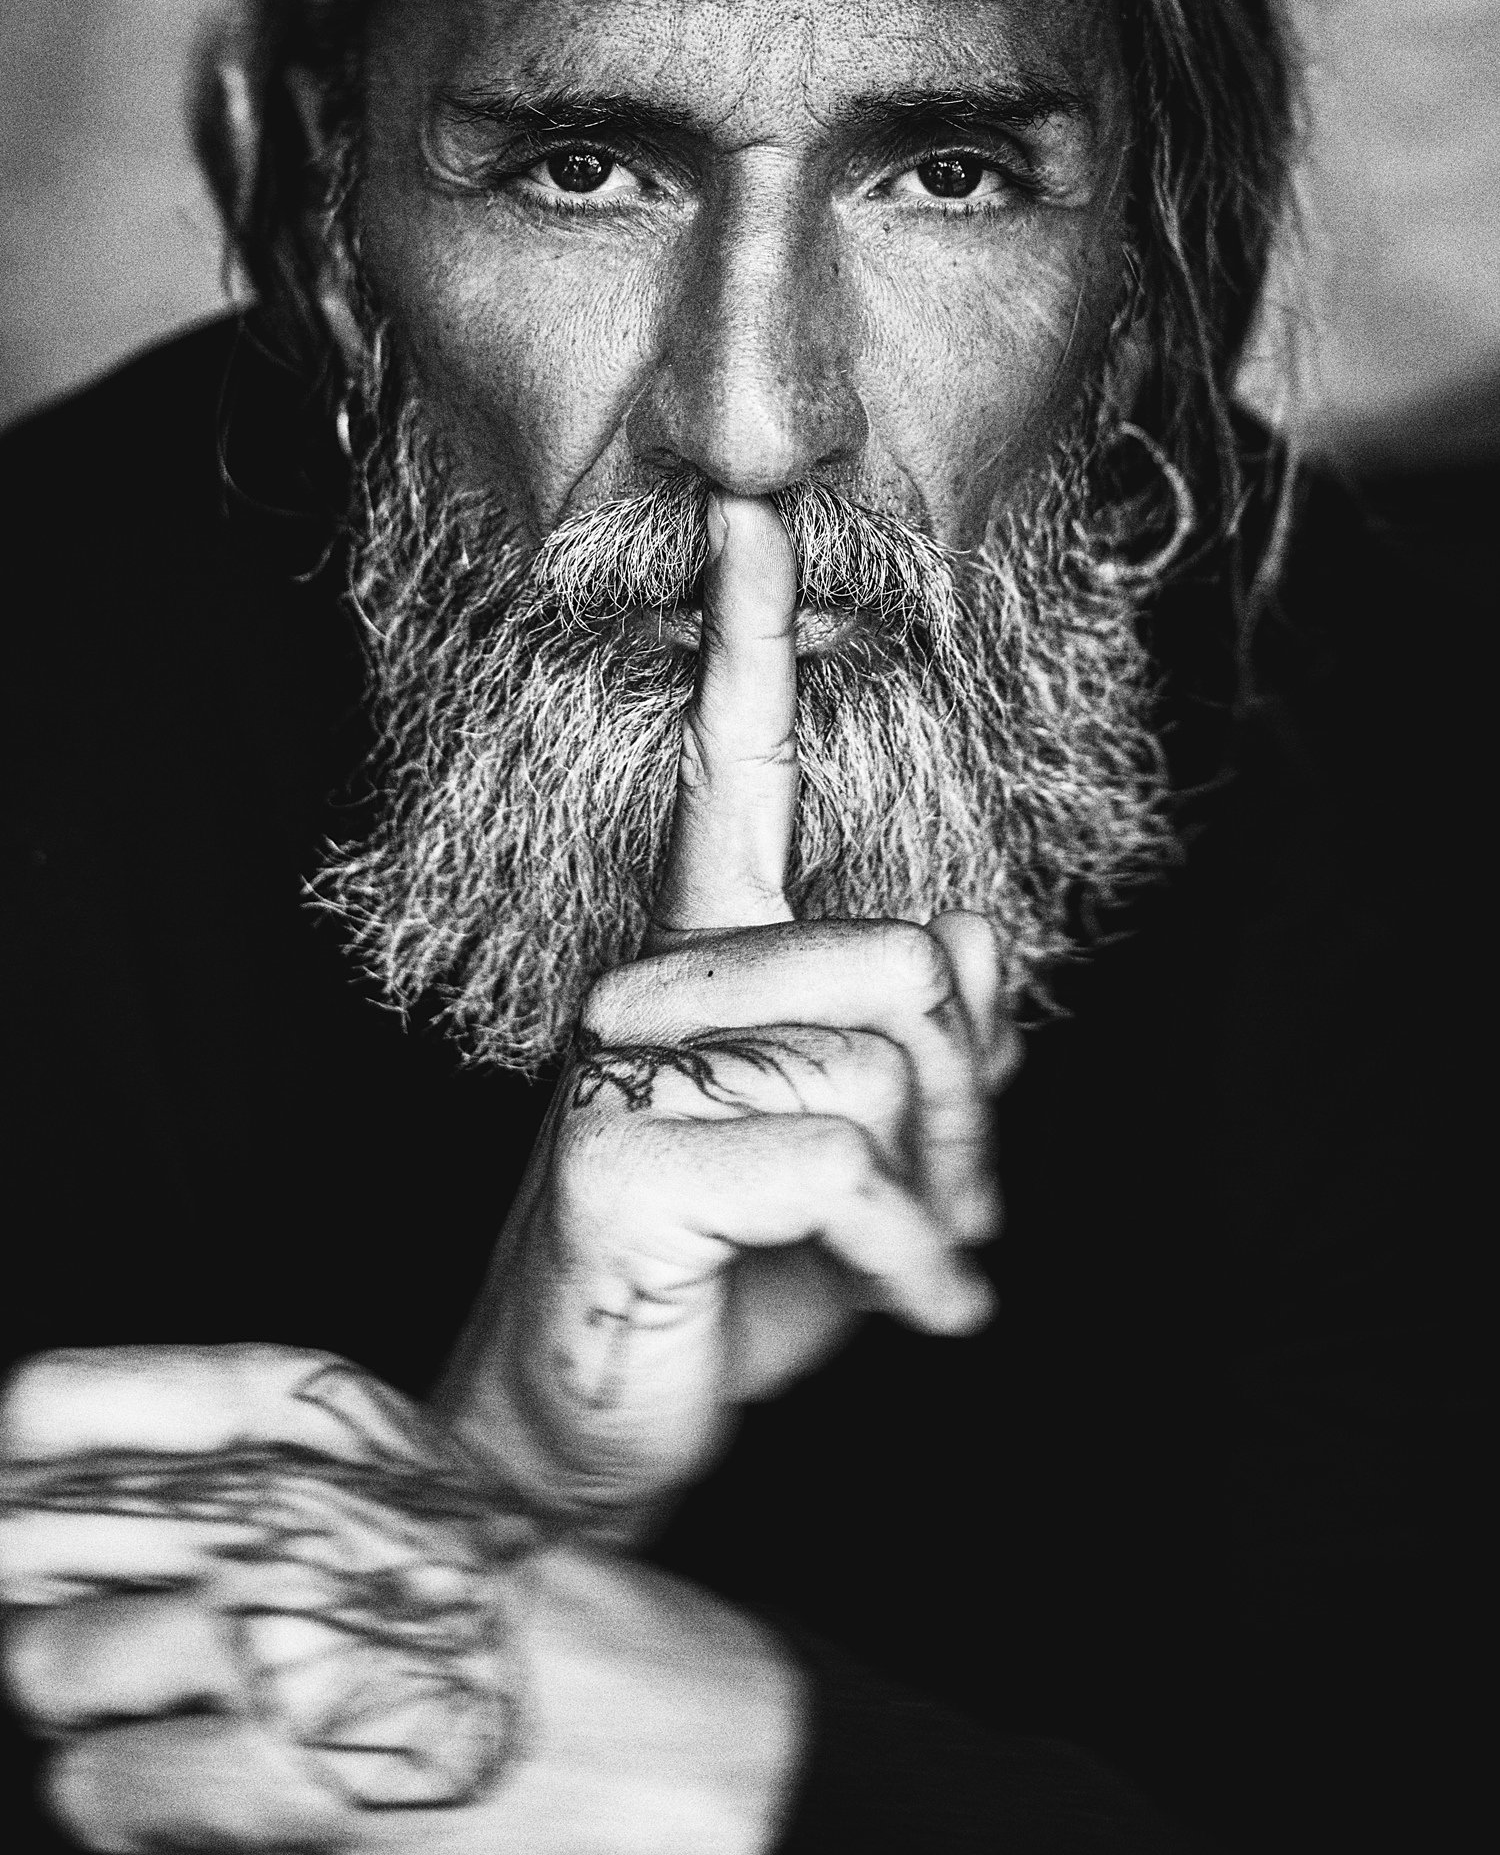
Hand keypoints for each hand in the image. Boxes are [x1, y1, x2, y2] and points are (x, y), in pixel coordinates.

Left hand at [0, 1345, 799, 1852]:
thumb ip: (265, 1479)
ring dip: (104, 1718)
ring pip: (54, 1669)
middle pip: (29, 1531)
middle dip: (53, 1596)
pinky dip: (144, 1809)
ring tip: (200, 1729)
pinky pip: (107, 1789)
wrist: (681, 1746)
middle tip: (124, 1639)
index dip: (24, 1454)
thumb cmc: (546, 1627)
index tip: (17, 1490)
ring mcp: (281, 1634)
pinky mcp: (290, 1768)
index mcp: (322, 1424)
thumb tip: (55, 1498)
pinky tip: (224, 1800)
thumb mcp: (414, 1497)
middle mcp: (288, 1506)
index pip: (64, 1401)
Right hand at [440, 495, 1022, 1538]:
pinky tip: (920, 1315)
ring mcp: (622, 1064)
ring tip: (923, 1264)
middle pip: (908, 959)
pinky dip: (913, 1265)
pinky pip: (844, 1169)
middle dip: (974, 1103)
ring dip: (944, 1197)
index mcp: (709, 959)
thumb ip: (930, 1043)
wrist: (607, 1418)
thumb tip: (977, 929)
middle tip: (966, 1202)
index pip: (733, 773)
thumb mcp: (871, 1156)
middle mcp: (655, 982)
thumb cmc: (742, 1273)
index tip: (752, 505)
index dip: (748, 638)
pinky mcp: (615, 1158)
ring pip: (885, 1067)